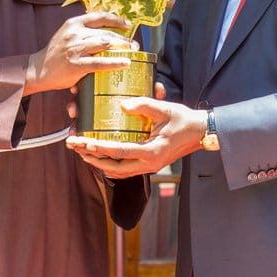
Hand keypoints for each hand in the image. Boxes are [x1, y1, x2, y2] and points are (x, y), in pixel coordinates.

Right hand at [25, 11, 136, 95]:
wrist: (37, 69)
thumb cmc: (55, 54)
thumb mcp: (67, 36)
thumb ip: (83, 33)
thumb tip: (106, 36)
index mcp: (73, 23)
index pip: (100, 17)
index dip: (116, 20)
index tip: (127, 25)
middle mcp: (75, 33)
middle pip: (106, 33)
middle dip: (123, 39)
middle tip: (134, 45)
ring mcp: (75, 49)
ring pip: (105, 45)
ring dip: (122, 48)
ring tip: (132, 52)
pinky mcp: (76, 65)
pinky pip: (100, 63)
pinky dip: (115, 62)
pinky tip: (125, 63)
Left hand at [67, 87, 207, 177]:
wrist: (200, 133)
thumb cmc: (184, 121)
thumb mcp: (166, 109)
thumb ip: (145, 105)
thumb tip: (123, 105)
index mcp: (151, 152)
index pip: (119, 152)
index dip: (99, 148)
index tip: (84, 142)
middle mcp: (147, 164)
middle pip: (113, 167)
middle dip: (92, 157)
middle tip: (76, 147)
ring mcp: (148, 167)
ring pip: (117, 171)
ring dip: (99, 163)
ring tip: (83, 152)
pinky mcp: (148, 165)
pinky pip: (124, 169)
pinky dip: (110, 164)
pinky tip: (100, 157)